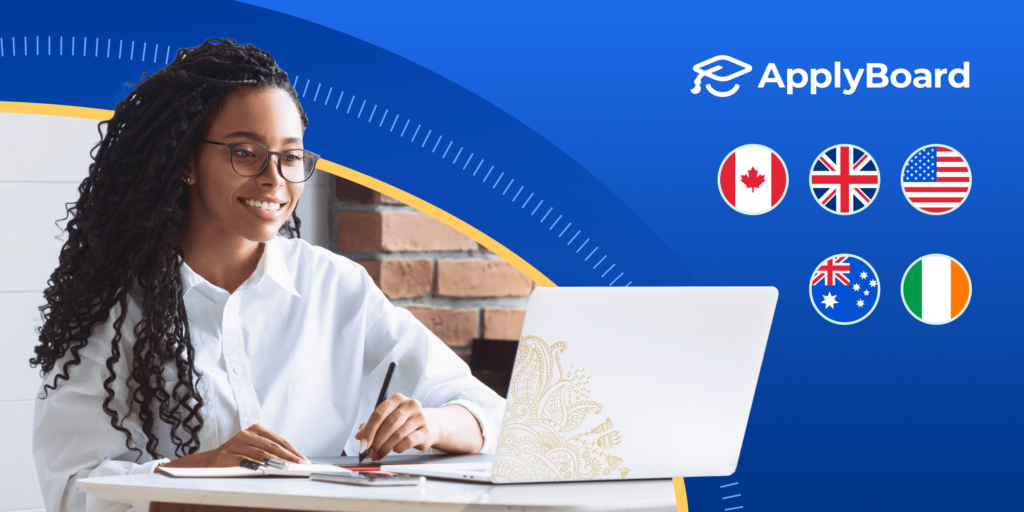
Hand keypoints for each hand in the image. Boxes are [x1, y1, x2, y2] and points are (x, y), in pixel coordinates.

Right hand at [156, 423, 309, 469]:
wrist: (210, 462)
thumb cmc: (238, 455)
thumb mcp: (255, 448)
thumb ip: (271, 451)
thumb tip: (295, 461)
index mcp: (255, 429)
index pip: (279, 440)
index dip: (293, 451)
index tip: (304, 460)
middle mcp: (245, 434)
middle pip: (272, 446)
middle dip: (289, 457)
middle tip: (300, 466)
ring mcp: (235, 444)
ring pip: (260, 454)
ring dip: (277, 463)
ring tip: (289, 469)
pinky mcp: (225, 456)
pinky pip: (244, 462)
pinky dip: (257, 466)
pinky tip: (266, 471)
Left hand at [355, 393, 440, 461]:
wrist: (430, 425)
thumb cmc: (406, 422)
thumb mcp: (389, 419)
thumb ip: (372, 426)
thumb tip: (359, 436)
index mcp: (397, 399)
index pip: (379, 414)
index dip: (369, 430)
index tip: (362, 444)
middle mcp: (410, 405)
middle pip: (388, 425)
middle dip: (376, 442)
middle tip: (369, 453)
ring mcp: (420, 417)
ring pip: (397, 434)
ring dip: (385, 448)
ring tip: (379, 455)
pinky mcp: (427, 430)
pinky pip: (408, 441)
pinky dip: (399, 448)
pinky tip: (395, 450)